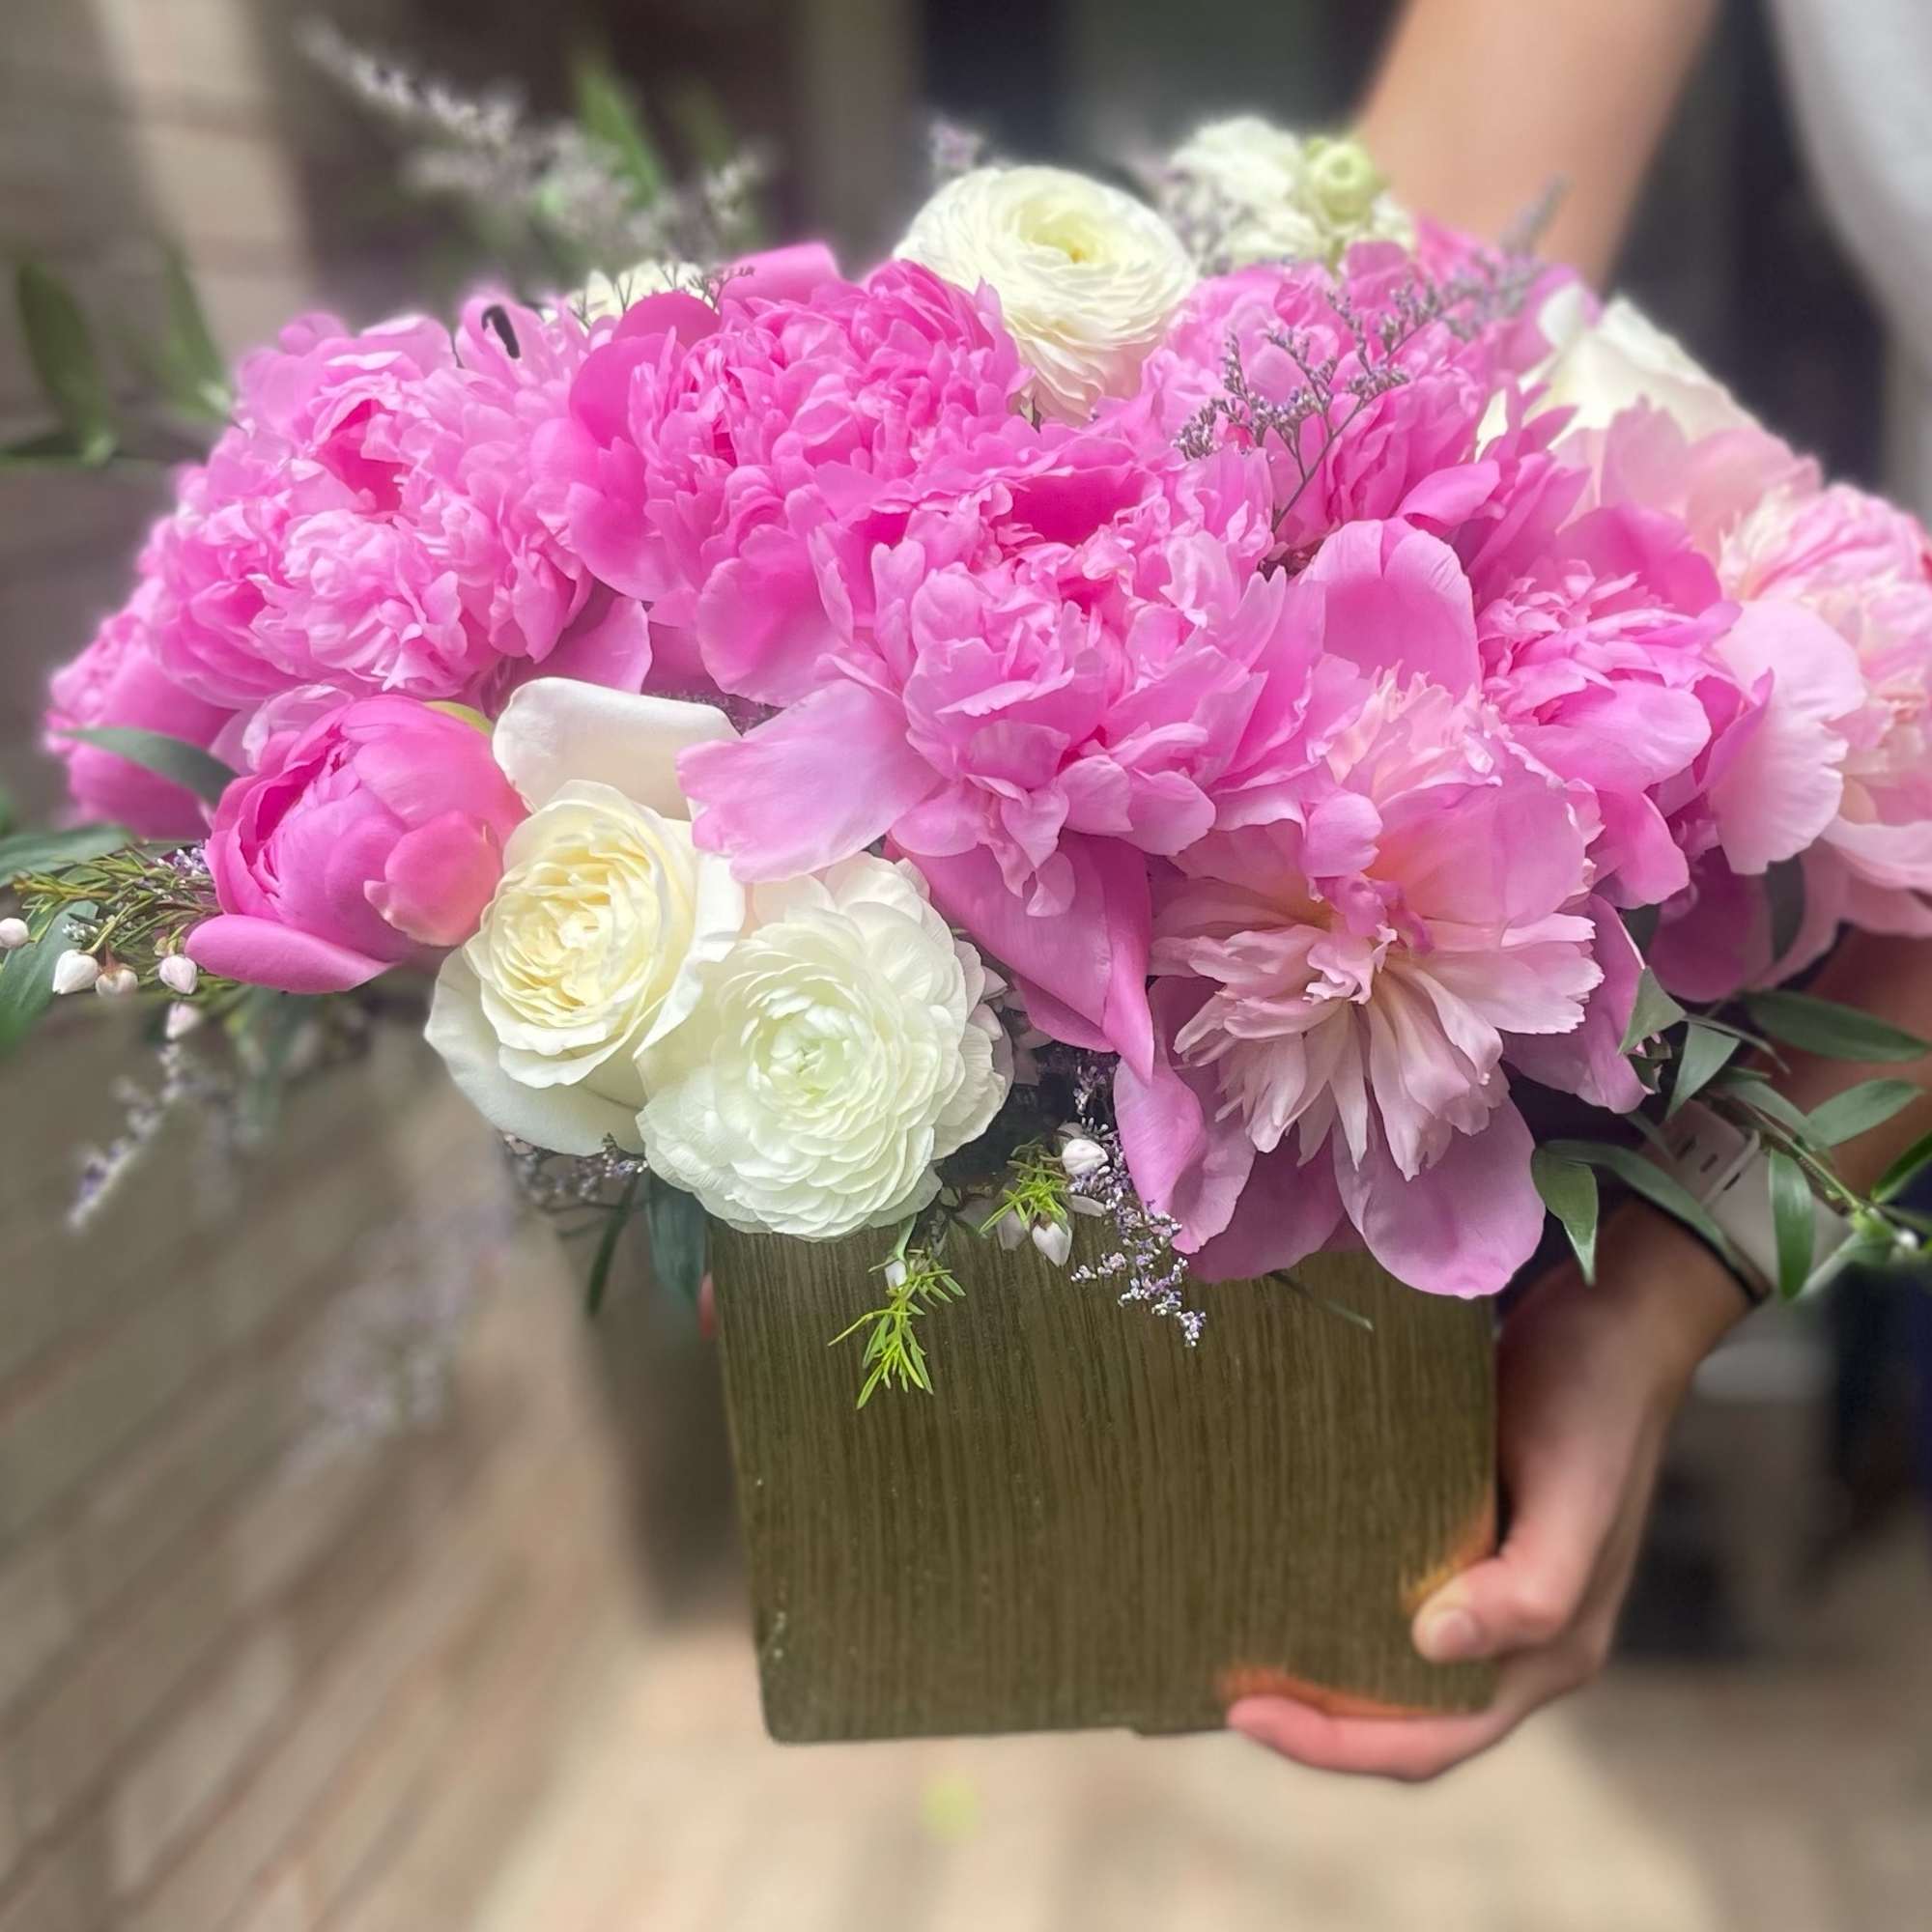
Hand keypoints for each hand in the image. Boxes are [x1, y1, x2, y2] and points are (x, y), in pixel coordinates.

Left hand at [1228, 1209, 1745, 1780]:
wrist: (1615, 1317)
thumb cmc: (1593, 1404)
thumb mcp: (1573, 1495)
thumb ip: (1527, 1591)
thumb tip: (1431, 1646)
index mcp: (1549, 1652)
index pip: (1431, 1740)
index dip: (1336, 1746)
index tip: (1244, 1711)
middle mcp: (1520, 1639)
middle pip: (1405, 1719)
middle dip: (1316, 1722)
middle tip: (1221, 1690)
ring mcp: (1494, 1588)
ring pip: (1395, 1665)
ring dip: (1325, 1673)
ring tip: (1236, 1646)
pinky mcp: (1470, 1535)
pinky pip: (1396, 1597)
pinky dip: (1341, 1607)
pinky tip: (1284, 1573)